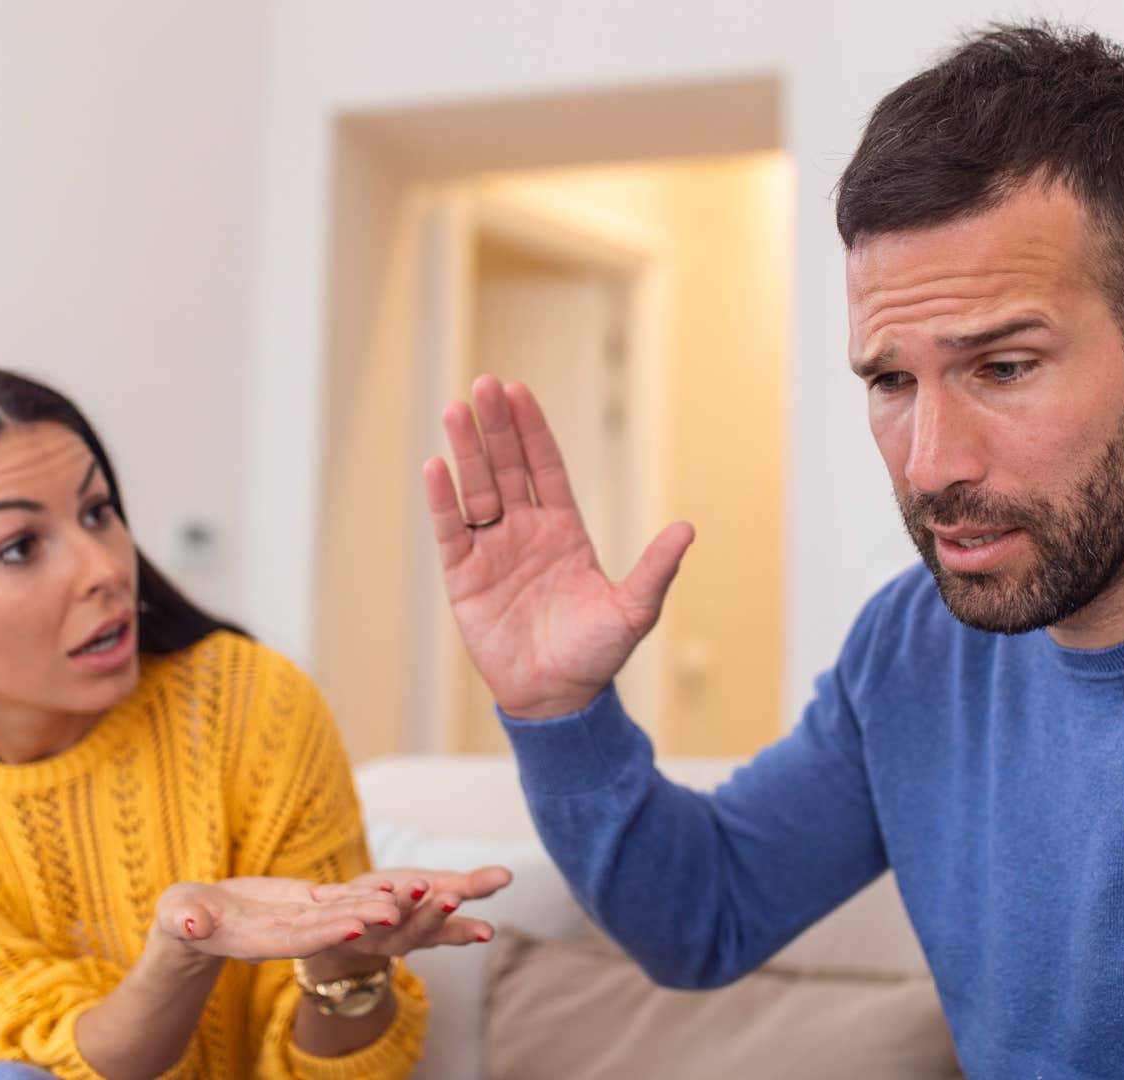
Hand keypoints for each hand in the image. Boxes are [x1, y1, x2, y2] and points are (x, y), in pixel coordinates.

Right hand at [153, 876, 400, 964]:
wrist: (196, 918)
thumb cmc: (182, 918)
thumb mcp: (178, 917)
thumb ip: (185, 922)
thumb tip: (193, 925)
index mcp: (255, 942)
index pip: (295, 940)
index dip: (325, 934)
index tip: (353, 927)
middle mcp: (285, 934)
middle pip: (327, 928)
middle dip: (360, 921)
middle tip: (395, 915)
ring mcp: (298, 919)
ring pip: (339, 912)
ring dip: (371, 907)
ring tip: (403, 899)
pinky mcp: (304, 901)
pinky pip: (337, 896)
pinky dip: (361, 892)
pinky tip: (389, 885)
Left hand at [300, 864, 514, 979]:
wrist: (351, 919)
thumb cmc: (405, 900)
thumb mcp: (441, 889)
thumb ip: (472, 886)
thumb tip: (509, 875)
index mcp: (432, 930)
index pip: (454, 933)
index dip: (469, 932)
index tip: (488, 932)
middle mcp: (407, 937)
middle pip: (424, 929)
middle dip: (437, 914)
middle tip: (452, 897)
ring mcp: (379, 933)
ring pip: (393, 922)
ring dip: (407, 903)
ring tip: (420, 884)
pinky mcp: (352, 924)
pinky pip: (361, 913)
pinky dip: (372, 899)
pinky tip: (382, 886)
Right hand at [423, 376, 694, 718]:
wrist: (557, 699)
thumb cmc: (596, 654)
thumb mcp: (633, 610)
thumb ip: (655, 569)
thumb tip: (686, 529)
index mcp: (564, 531)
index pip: (545, 469)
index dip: (532, 431)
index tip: (519, 392)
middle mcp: (525, 532)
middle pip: (507, 468)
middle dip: (496, 427)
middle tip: (484, 385)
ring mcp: (493, 552)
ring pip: (476, 490)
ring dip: (467, 451)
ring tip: (457, 411)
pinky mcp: (464, 578)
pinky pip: (451, 531)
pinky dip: (443, 500)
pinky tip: (437, 466)